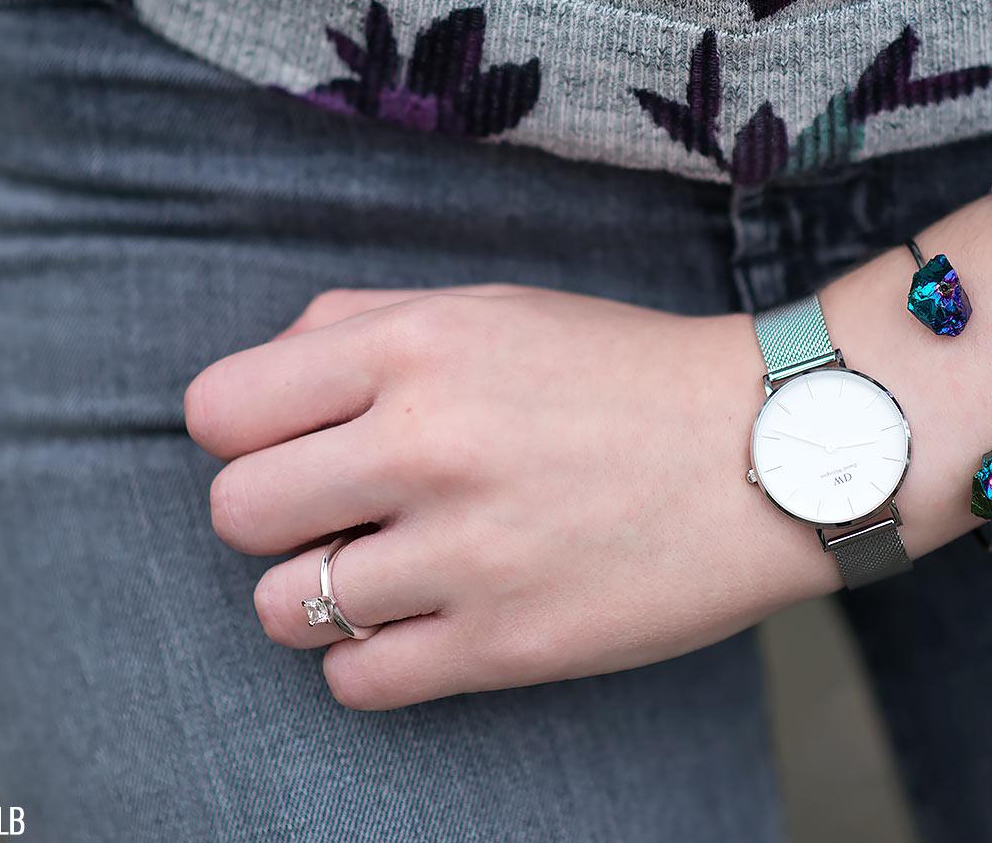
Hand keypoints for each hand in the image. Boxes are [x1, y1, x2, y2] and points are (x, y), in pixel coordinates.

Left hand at [186, 197, 991, 709]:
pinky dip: (375, 660)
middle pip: (236, 512)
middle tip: (344, 513)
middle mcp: (428, 446)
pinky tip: (429, 622)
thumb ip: (366, 322)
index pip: (218, 408)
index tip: (295, 444)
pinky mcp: (508, 646)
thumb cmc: (630, 373)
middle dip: (278, 516)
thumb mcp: (498, 308)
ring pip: (282, 609)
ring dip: (322, 596)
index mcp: (418, 347)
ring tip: (392, 572)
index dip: (246, 432)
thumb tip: (270, 376)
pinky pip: (356, 684)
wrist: (772, 449)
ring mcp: (467, 553)